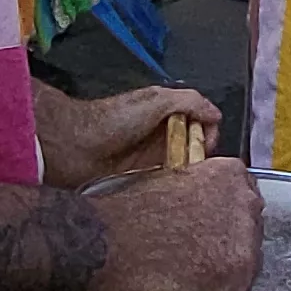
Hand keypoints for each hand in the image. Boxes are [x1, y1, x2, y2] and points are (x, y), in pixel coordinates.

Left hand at [32, 81, 223, 188]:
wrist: (75, 146)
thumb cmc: (112, 120)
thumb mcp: (155, 100)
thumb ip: (189, 101)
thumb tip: (216, 114)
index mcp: (167, 111)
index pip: (202, 121)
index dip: (209, 132)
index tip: (205, 144)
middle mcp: (162, 133)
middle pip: (196, 145)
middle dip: (202, 155)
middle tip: (194, 166)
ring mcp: (152, 156)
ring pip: (184, 166)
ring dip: (189, 174)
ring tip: (185, 181)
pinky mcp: (142, 177)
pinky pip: (167, 182)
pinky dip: (173, 186)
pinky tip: (173, 191)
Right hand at [88, 156, 264, 290]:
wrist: (108, 241)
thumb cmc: (126, 214)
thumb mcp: (170, 184)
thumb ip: (198, 195)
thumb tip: (202, 215)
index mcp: (228, 172)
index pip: (244, 197)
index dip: (224, 218)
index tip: (208, 228)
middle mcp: (246, 200)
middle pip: (250, 230)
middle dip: (228, 243)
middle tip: (195, 253)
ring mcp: (246, 236)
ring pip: (246, 261)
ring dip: (222, 269)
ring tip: (186, 271)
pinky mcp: (238, 272)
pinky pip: (235, 290)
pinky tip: (187, 286)